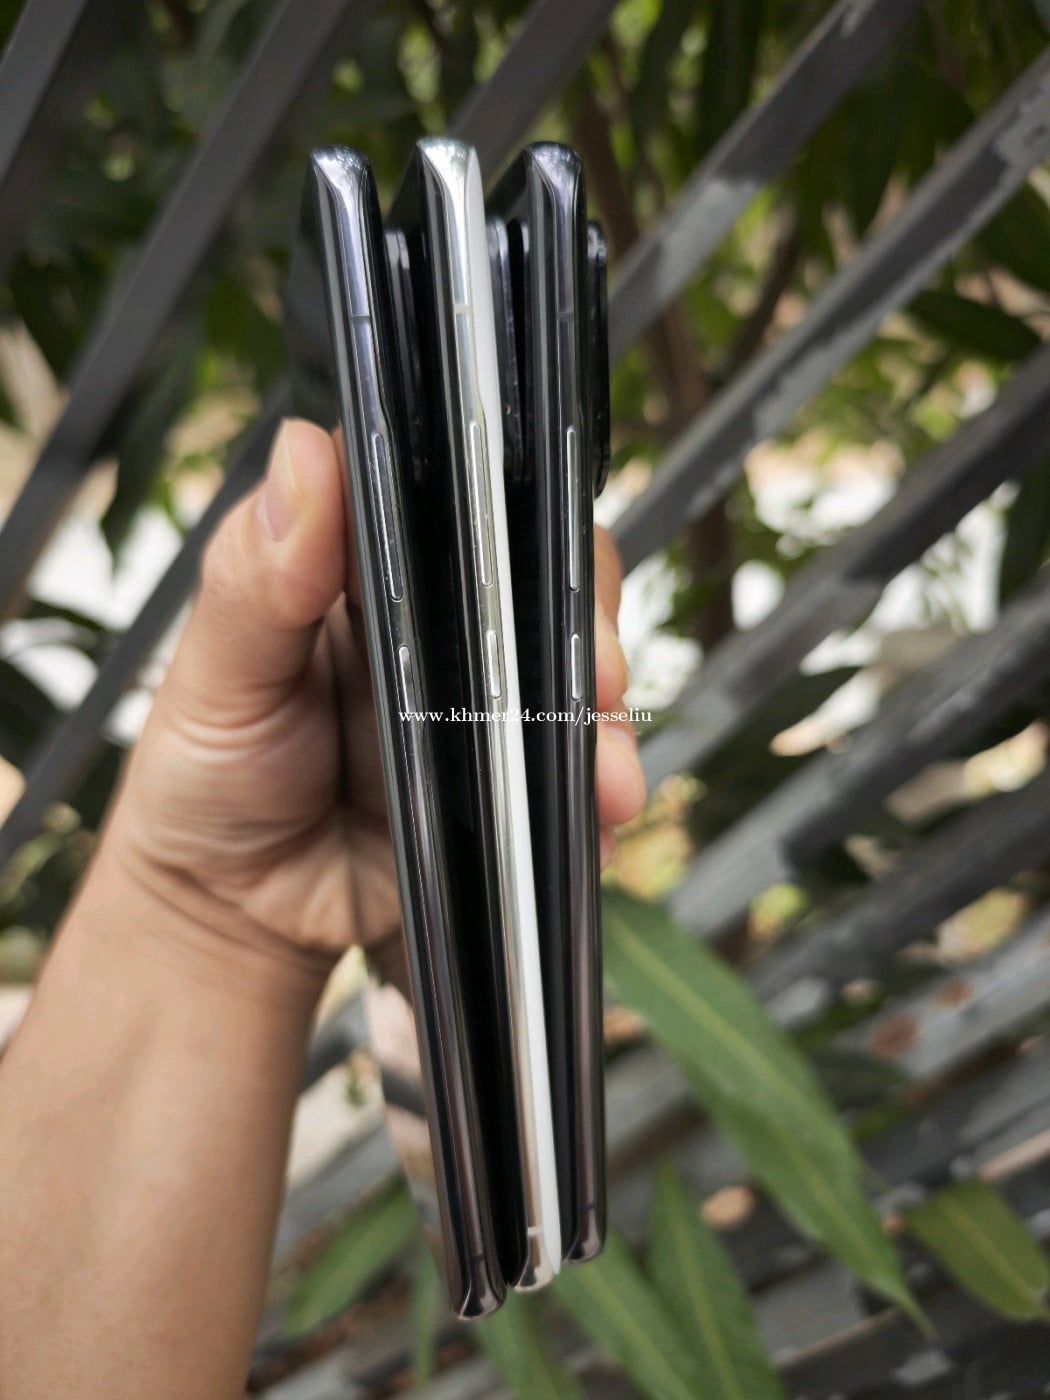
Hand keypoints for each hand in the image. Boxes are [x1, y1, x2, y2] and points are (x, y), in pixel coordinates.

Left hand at [108, 420, 646, 971]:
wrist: (236, 911)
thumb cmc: (208, 775)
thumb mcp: (216, 676)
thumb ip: (254, 578)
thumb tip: (301, 455)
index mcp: (363, 567)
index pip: (454, 495)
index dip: (510, 511)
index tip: (533, 554)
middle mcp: (436, 620)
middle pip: (540, 575)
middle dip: (586, 621)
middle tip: (597, 679)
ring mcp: (478, 698)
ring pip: (571, 670)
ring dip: (602, 718)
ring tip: (605, 780)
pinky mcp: (503, 773)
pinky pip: (570, 766)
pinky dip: (594, 791)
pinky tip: (596, 822)